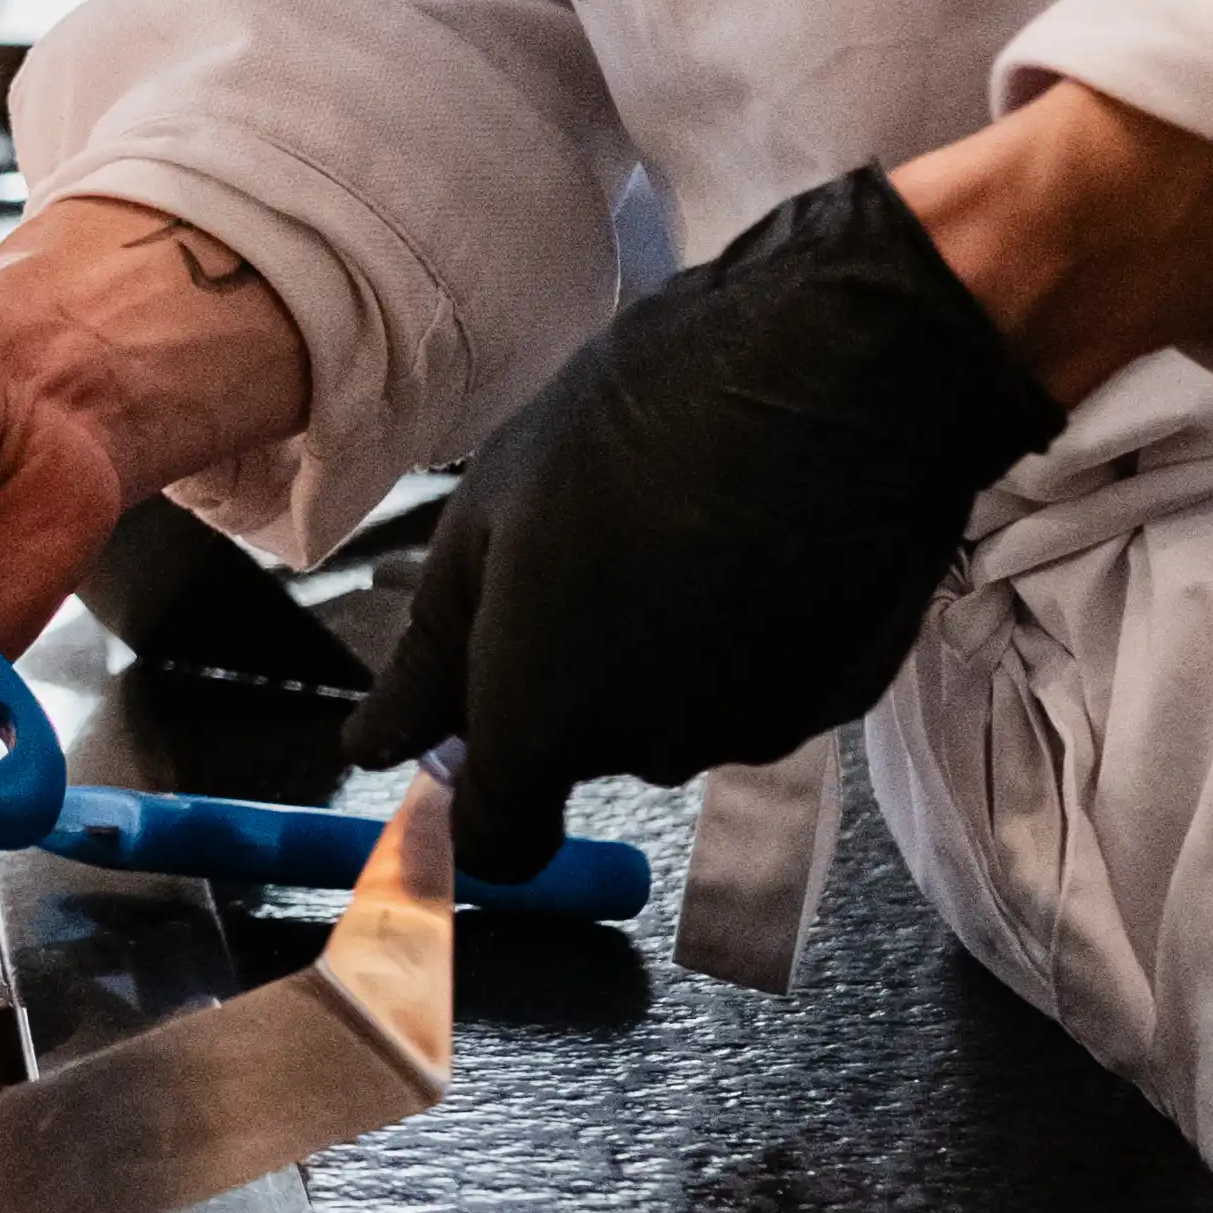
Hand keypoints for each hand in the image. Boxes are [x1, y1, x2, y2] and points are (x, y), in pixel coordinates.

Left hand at [344, 165, 1059, 879]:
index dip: (480, 800)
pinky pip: (761, 682)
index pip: (500, 841)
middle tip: (589, 547)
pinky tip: (754, 539)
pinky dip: (748, 632)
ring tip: (680, 523)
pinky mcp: (837, 695)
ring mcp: (755, 727)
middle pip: (589, 751)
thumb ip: (430, 657)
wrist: (838, 371)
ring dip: (665, 647)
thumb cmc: (644, 421)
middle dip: (576, 674)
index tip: (477, 740)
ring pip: (679, 712)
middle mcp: (650, 752)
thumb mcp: (489, 517)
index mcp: (547, 721)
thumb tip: (374, 746)